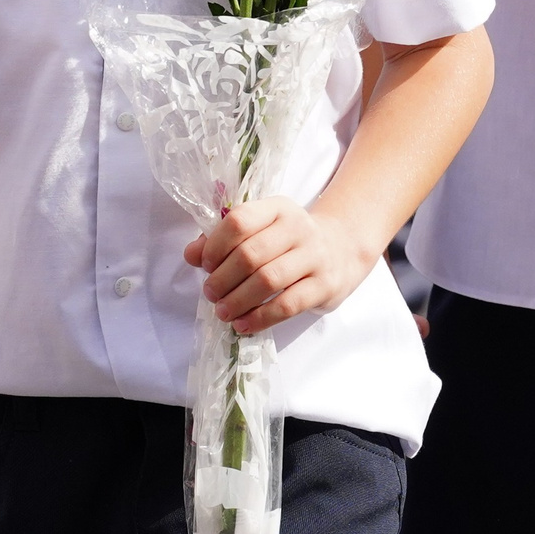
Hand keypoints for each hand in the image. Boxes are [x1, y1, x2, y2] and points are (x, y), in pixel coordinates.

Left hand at [183, 198, 380, 334]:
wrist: (343, 249)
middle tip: (210, 293)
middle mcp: (298, 228)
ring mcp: (314, 256)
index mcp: (277, 208)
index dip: (216, 245)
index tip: (204, 264)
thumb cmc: (290, 241)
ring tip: (222, 312)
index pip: (240, 221)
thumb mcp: (262, 230)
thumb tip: (191, 254)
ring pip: (268, 280)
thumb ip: (224, 239)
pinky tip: (243, 324)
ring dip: (238, 300)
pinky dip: (260, 318)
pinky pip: (287, 305)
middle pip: (251, 254)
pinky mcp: (324, 286)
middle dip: (223, 278)